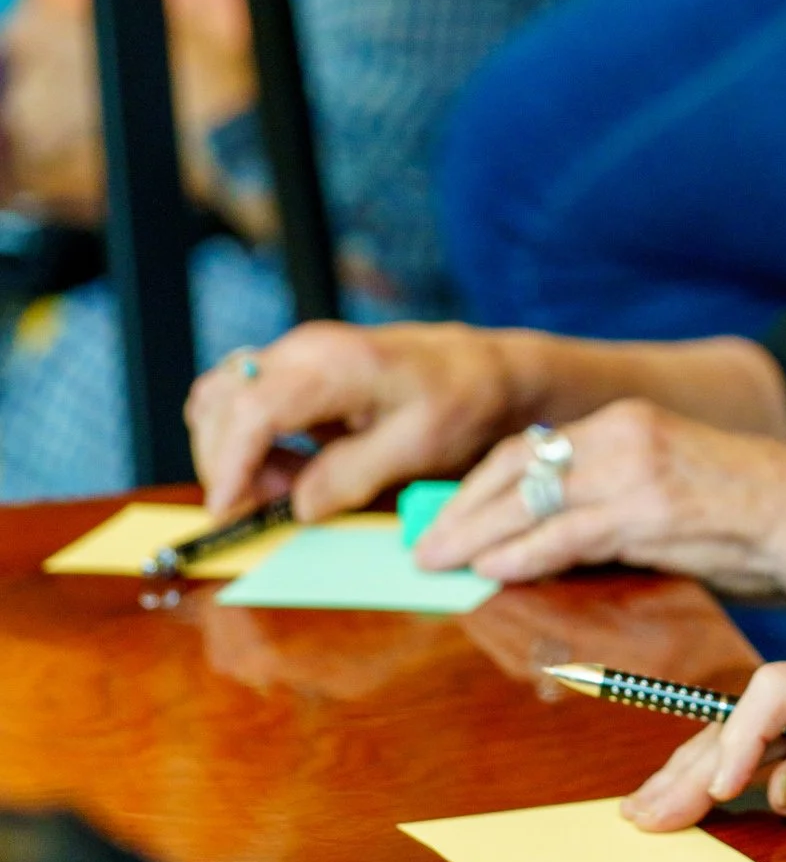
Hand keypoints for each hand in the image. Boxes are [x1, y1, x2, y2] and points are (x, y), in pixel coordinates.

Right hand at [187, 319, 520, 520]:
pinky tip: (297, 468)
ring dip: (238, 454)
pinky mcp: (298, 370)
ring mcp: (297, 356)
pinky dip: (252, 443)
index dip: (230, 465)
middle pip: (220, 403)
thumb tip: (297, 507)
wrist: (488, 371)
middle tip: (274, 506)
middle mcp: (303, 350)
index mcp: (334, 364)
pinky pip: (247, 404)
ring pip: (222, 402)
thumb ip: (350, 477)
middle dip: (230, 464)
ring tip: (292, 488)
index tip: (230, 511)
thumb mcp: (417, 448)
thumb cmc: (463, 401)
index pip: (251, 410)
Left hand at [414, 397, 785, 596]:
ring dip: (475, 535)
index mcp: (626, 422)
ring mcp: (634, 470)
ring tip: (439, 563)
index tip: (447, 515)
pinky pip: (565, 534)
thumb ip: (610, 503)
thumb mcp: (667, 488)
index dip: (479, 484)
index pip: (530, 447)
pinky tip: (492, 571)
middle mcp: (623, 434)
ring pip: (530, 500)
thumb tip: (547, 541)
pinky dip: (521, 554)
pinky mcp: (648, 511)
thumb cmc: (747, 515)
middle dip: (461, 508)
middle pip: (517, 467)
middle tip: (423, 545)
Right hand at [621, 641, 785, 842]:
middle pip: (748, 712)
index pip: (783, 690)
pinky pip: (759, 746)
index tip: (717, 790)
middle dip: (694, 765)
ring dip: (691, 772)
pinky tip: (675, 798)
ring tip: (641, 814)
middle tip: (647, 816)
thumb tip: (774, 790)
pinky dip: (716, 775)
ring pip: (743, 730)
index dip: (742, 738)